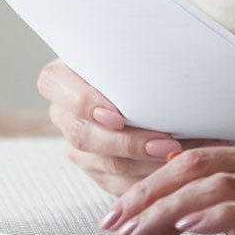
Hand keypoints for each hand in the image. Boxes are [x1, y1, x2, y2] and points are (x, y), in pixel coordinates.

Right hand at [37, 60, 195, 194]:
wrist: (146, 87)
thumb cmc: (141, 62)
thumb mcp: (132, 52)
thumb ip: (132, 54)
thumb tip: (160, 53)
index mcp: (62, 77)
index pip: (54, 84)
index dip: (82, 101)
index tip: (117, 115)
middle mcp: (64, 114)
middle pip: (83, 134)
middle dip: (129, 142)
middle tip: (166, 142)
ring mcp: (79, 147)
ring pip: (105, 163)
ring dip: (146, 162)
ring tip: (179, 155)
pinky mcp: (97, 171)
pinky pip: (119, 183)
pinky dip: (149, 177)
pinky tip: (175, 167)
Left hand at [95, 141, 234, 234]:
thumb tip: (186, 216)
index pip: (200, 157)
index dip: (154, 181)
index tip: (122, 210)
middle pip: (195, 166)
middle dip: (144, 197)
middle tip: (112, 228)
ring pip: (208, 185)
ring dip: (159, 215)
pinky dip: (206, 216)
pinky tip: (183, 227)